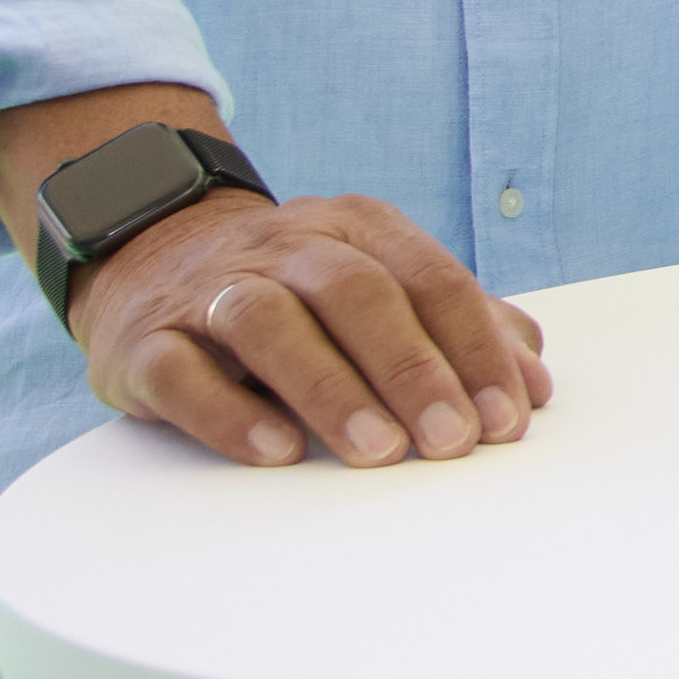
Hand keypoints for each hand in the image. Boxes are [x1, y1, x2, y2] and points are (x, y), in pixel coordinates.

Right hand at [74, 192, 552, 470]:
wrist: (150, 256)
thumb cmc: (297, 293)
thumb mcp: (382, 290)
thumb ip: (461, 329)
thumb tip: (534, 385)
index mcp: (357, 228)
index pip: (430, 280)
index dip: (474, 350)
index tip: (506, 420)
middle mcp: (285, 246)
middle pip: (355, 293)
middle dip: (411, 369)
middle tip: (451, 441)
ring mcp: (209, 289)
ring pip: (268, 322)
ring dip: (331, 389)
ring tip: (378, 451)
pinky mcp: (145, 340)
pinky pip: (181, 370)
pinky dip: (229, 412)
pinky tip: (276, 451)